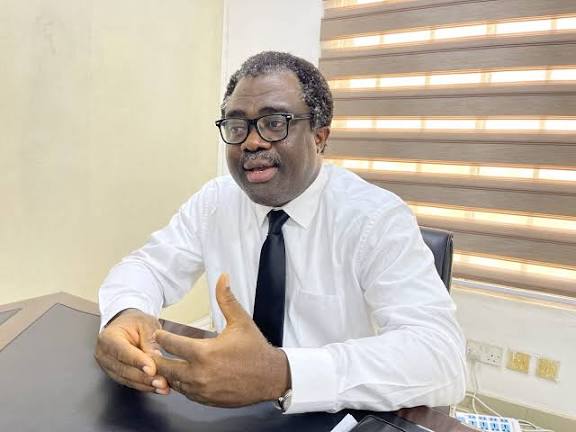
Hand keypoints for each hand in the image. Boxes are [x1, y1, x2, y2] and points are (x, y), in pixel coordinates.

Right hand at [95, 308, 169, 393]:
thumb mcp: (145, 324)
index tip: (152, 369)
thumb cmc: (135, 322)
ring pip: (127, 379)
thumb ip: (149, 341)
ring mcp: (108, 366)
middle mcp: (104, 354)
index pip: (122, 351)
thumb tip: (155, 358)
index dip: (137, 361)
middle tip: (161, 381)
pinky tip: (158, 387)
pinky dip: (144, 386)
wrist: (127, 325)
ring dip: (146, 385)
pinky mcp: (116, 375)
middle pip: (124, 369)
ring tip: (163, 387)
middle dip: (144, 377)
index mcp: (108, 337)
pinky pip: (130, 382)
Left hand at [153, 273, 290, 406]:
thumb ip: (226, 299)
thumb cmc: (255, 349)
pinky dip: (182, 385)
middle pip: (165, 367)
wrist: (270, 377)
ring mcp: (202, 390)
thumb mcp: (240, 320)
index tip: (158, 334)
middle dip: (158, 358)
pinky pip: (186, 393)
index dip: (161, 337)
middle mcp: (199, 374)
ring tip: (167, 363)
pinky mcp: (206, 400)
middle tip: (154, 351)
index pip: (170, 345)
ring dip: (169, 373)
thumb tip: (222, 277)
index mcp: (204, 352)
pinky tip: (184, 376)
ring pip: (173, 382)